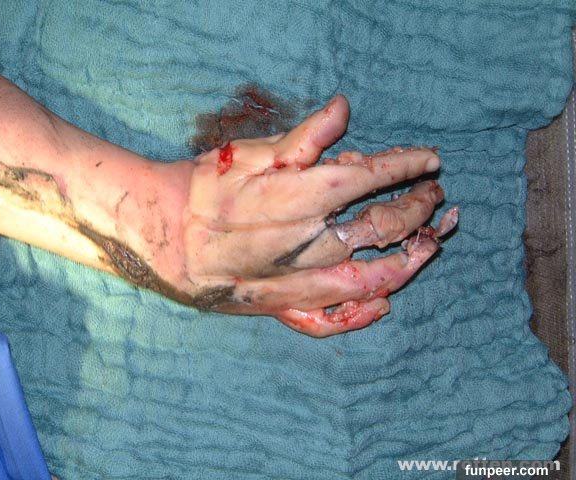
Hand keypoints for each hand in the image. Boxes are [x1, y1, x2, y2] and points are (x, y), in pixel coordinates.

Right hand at [184, 95, 457, 336]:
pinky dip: (362, 313)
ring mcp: (300, 281)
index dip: (407, 167)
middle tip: (435, 196)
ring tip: (431, 246)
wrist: (167, 238)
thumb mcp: (252, 153)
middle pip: (383, 228)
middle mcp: (311, 243)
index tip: (429, 160)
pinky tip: (382, 304)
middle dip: (418, 209)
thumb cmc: (206, 189)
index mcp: (304, 198)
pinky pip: (331, 318)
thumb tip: (344, 108)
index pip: (372, 179)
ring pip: (372, 278)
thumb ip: (305, 136)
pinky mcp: (283, 305)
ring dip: (410, 261)